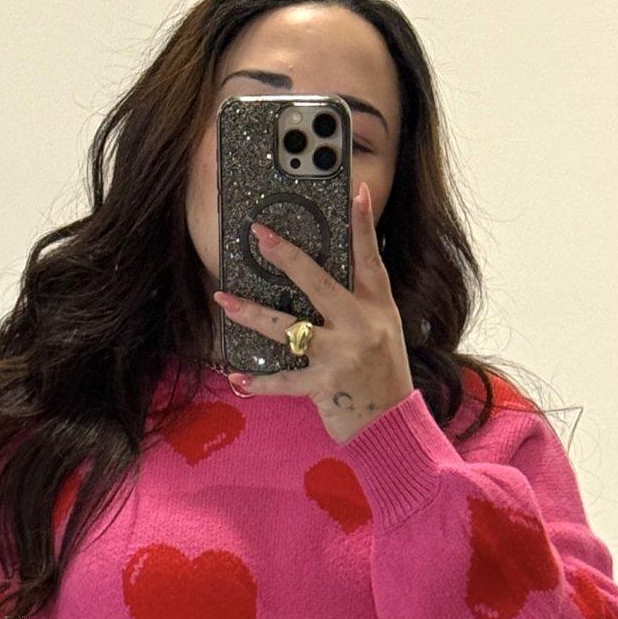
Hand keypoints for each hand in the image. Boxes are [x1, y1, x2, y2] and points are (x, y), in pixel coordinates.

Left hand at [215, 180, 413, 444]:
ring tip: (225, 300)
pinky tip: (237, 376)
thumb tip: (324, 279)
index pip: (370, 259)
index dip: (363, 225)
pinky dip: (259, 382)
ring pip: (289, 328)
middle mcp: (360, 326)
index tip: (355, 192)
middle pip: (318, 283)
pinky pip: (283, 381)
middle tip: (261, 235)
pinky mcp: (324, 386)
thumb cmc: (382, 376)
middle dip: (287, 257)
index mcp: (376, 308)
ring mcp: (341, 356)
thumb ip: (358, 305)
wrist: (392, 426)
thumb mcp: (383, 331)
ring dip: (252, 314)